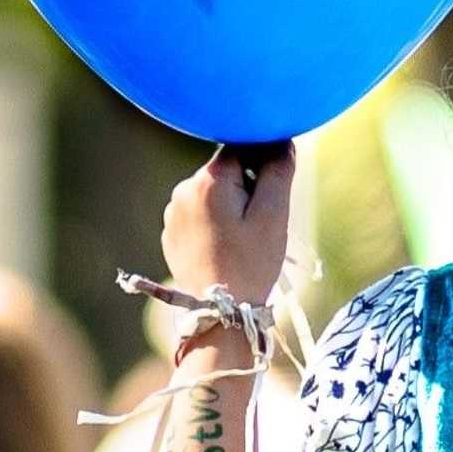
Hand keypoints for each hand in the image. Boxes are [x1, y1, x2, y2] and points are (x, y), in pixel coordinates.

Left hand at [160, 145, 296, 312]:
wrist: (220, 312)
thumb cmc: (251, 263)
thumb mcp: (274, 214)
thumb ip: (278, 170)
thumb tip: (281, 140)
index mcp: (208, 180)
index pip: (241, 147)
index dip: (263, 163)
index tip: (272, 193)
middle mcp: (183, 191)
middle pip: (225, 171)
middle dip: (246, 187)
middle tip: (260, 223)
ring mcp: (173, 213)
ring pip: (212, 194)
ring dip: (230, 206)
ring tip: (242, 240)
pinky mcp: (171, 234)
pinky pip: (199, 215)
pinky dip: (215, 224)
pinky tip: (226, 249)